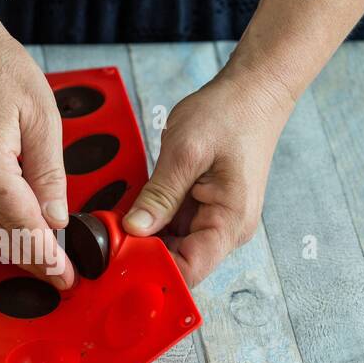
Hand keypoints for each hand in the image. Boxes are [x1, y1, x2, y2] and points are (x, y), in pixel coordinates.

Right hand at [0, 18, 74, 288]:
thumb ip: (50, 173)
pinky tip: (22, 234)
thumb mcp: (42, 116)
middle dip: (32, 263)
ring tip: (48, 261)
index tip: (67, 276)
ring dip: (15, 250)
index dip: (48, 256)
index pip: (23, 225)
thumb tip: (57, 218)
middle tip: (62, 278)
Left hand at [123, 64, 293, 286]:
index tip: (120, 257)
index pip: (189, 270)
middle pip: (178, 261)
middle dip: (144, 253)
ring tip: (118, 222)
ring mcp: (217, 219)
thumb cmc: (230, 115)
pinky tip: (135, 209)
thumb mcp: (186, 153)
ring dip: (146, 236)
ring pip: (173, 244)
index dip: (153, 269)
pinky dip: (153, 220)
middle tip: (109, 237)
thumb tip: (134, 229)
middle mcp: (226, 229)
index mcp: (229, 223)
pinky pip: (174, 224)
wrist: (254, 92)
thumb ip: (159, 195)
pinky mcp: (206, 206)